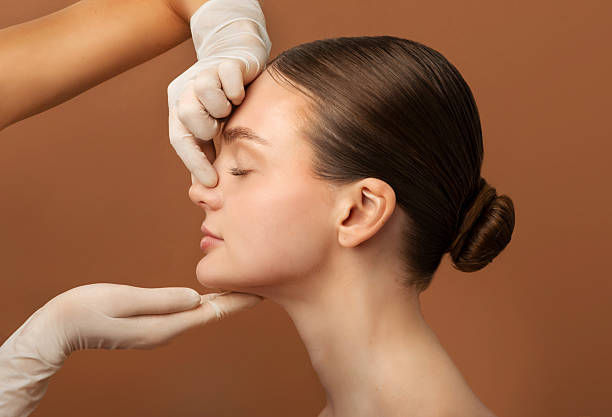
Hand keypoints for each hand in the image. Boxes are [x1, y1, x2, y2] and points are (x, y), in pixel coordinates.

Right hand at [42, 283, 261, 363]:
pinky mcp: (150, 323)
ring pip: (199, 313)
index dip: (238, 301)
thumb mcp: (122, 300)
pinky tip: (210, 294)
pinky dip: (203, 301)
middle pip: (210, 314)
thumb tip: (196, 298)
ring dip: (222, 300)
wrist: (57, 328)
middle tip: (262, 283)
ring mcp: (158, 329)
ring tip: (244, 285)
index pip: (211, 313)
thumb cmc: (85, 310)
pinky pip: (184, 311)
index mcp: (162, 326)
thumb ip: (160, 300)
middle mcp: (165, 331)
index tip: (262, 291)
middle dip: (236, 300)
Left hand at [167, 0, 271, 186]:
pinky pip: (228, 78)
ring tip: (231, 107)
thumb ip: (207, 152)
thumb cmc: (225, 98)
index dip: (194, 163)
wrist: (237, 52)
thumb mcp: (213, 126)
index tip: (212, 182)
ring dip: (223, 107)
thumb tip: (207, 189)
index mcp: (179, 108)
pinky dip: (237, 91)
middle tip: (221, 126)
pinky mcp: (227, 62)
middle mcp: (187, 89)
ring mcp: (205, 73)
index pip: (179, 139)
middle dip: (208, 128)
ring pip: (205, 94)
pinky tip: (241, 93)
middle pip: (187, 114)